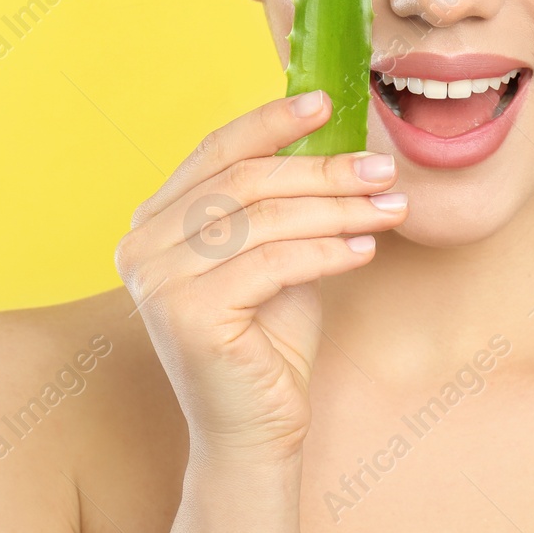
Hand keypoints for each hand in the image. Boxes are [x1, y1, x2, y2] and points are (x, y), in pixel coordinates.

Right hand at [114, 89, 403, 465]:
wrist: (255, 430)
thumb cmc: (269, 337)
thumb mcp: (276, 250)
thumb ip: (284, 198)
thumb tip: (333, 131)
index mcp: (155, 219)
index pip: (215, 150)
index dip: (271, 122)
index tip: (326, 102)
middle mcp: (142, 244)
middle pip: (246, 182)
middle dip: (323, 171)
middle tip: (383, 170)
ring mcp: (157, 280)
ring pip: (264, 219)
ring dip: (338, 209)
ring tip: (391, 209)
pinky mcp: (187, 314)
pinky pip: (273, 263)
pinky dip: (327, 252)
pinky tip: (365, 250)